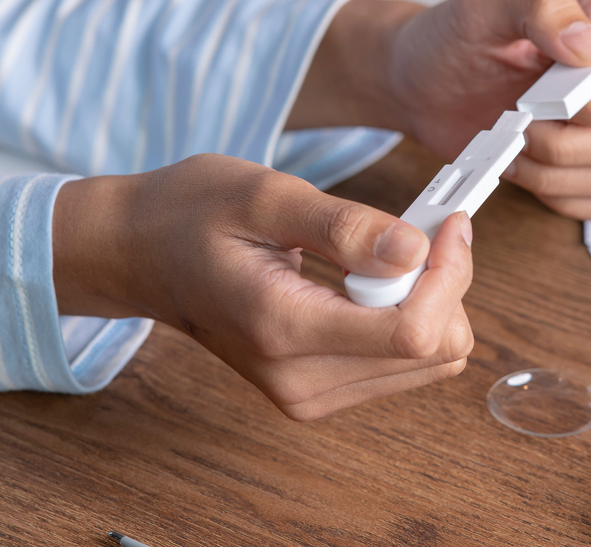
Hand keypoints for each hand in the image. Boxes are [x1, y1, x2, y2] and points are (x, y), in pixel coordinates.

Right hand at [52, 154, 473, 420]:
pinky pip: (402, 363)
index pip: (413, 333)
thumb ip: (342, 227)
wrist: (141, 255)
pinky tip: (375, 278)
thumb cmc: (192, 214)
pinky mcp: (318, 391)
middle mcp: (300, 381)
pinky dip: (408, 316)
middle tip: (417, 229)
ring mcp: (309, 395)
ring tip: (386, 250)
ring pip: (429, 362)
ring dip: (430, 299)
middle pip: (434, 352)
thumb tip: (416, 250)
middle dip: (444, 283)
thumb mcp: (264, 195)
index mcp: (284, 328)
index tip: (446, 222)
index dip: (449, 274)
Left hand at [291, 0, 590, 221]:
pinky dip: (561, 196)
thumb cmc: (453, 39)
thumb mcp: (486, 6)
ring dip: (559, 174)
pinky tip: (526, 169)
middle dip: (572, 144)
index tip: (551, 100)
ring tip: (516, 145)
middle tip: (522, 124)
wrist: (421, 83)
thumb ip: (543, 10)